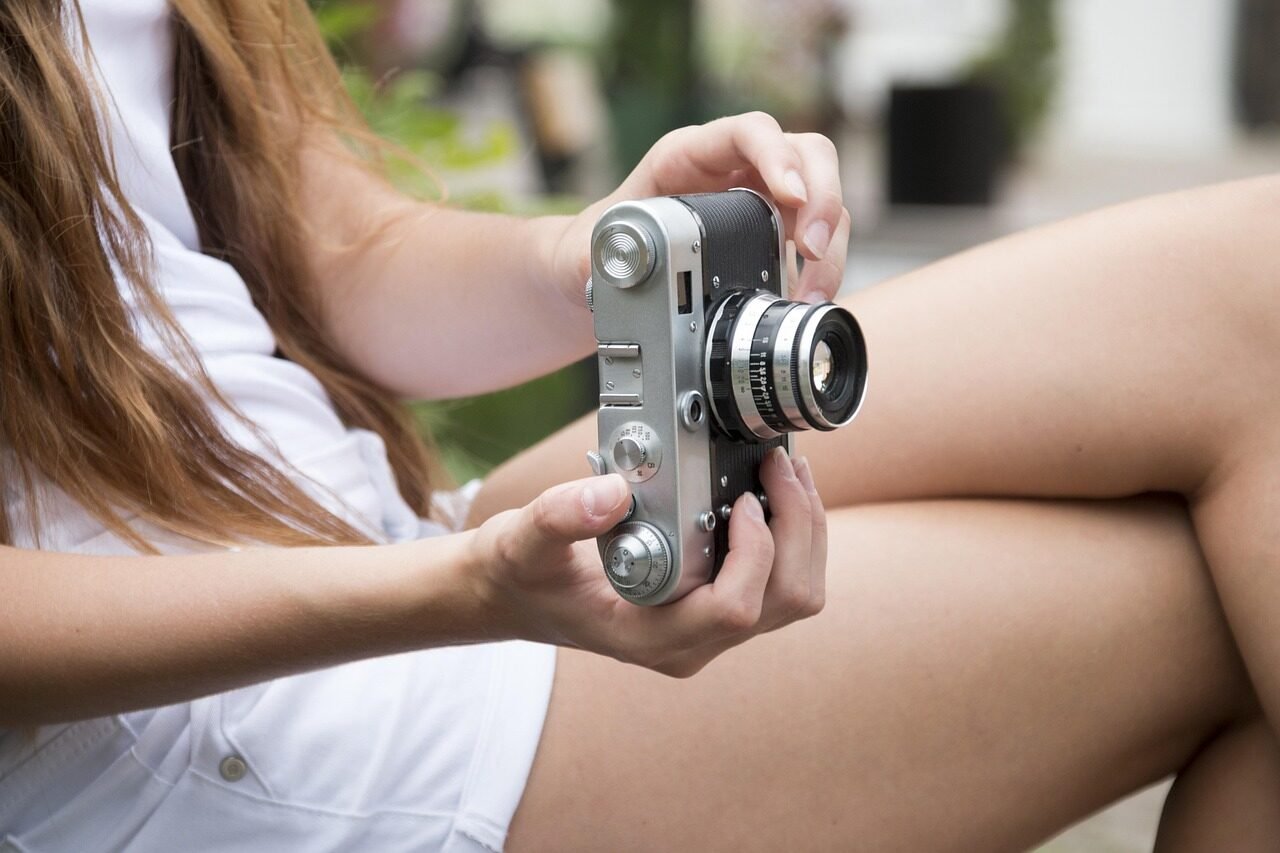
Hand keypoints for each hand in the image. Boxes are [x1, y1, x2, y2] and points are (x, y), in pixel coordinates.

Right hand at [466, 447, 826, 676]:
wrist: (512, 596)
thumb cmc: (520, 575)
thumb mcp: (523, 541)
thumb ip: (560, 517)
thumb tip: (613, 491)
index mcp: (651, 638)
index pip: (734, 609)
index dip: (755, 551)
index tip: (743, 495)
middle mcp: (690, 644)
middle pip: (785, 601)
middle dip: (798, 529)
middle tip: (778, 465)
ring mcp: (707, 631)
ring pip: (794, 595)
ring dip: (804, 531)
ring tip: (786, 472)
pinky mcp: (715, 610)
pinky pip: (779, 582)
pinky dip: (789, 536)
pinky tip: (771, 490)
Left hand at [549, 111, 849, 307]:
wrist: (599, 280)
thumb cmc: (595, 251)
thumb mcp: (579, 251)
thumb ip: (595, 256)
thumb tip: (623, 264)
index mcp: (688, 155)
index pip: (747, 132)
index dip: (776, 155)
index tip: (789, 196)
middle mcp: (734, 169)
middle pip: (806, 155)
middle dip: (820, 197)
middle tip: (810, 248)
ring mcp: (761, 200)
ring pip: (821, 199)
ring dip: (828, 244)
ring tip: (810, 292)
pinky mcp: (775, 236)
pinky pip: (817, 239)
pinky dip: (823, 269)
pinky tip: (807, 300)